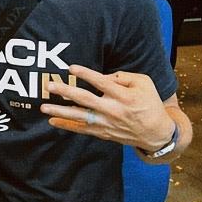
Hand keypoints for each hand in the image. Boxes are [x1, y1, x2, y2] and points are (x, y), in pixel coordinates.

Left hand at [39, 65, 175, 151]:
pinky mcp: (103, 133)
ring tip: (43, 107)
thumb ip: (123, 77)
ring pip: (80, 117)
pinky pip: (82, 129)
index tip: (71, 68)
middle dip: (66, 92)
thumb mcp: (144, 83)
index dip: (86, 74)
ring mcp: (107, 123)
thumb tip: (103, 76)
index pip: (102, 83)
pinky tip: (52, 121)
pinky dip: (67, 126)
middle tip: (50, 86)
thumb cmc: (150, 103)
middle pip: (86, 100)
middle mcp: (113, 110)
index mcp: (124, 96)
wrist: (157, 134)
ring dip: (60, 112)